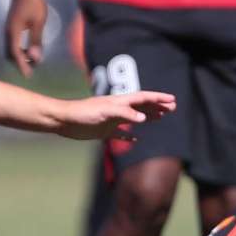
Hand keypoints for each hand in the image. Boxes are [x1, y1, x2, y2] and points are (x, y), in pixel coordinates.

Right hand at [4, 0, 48, 76]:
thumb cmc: (34, 2)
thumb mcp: (38, 22)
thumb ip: (36, 40)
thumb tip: (34, 57)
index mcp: (13, 32)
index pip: (15, 54)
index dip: (22, 66)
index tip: (28, 76)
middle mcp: (8, 32)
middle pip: (10, 54)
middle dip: (20, 63)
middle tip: (32, 69)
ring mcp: (8, 28)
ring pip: (10, 48)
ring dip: (19, 56)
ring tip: (32, 60)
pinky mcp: (11, 25)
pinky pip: (12, 42)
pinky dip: (19, 49)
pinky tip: (29, 48)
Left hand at [55, 89, 177, 140]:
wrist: (64, 121)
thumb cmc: (82, 113)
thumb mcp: (105, 112)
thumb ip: (124, 113)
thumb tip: (144, 117)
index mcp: (119, 101)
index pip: (143, 98)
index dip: (158, 98)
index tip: (172, 100)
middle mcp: (117, 109)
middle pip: (141, 106)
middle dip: (157, 106)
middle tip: (172, 108)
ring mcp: (111, 120)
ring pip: (134, 117)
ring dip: (148, 116)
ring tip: (161, 118)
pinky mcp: (103, 131)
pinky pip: (120, 133)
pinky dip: (129, 134)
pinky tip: (135, 138)